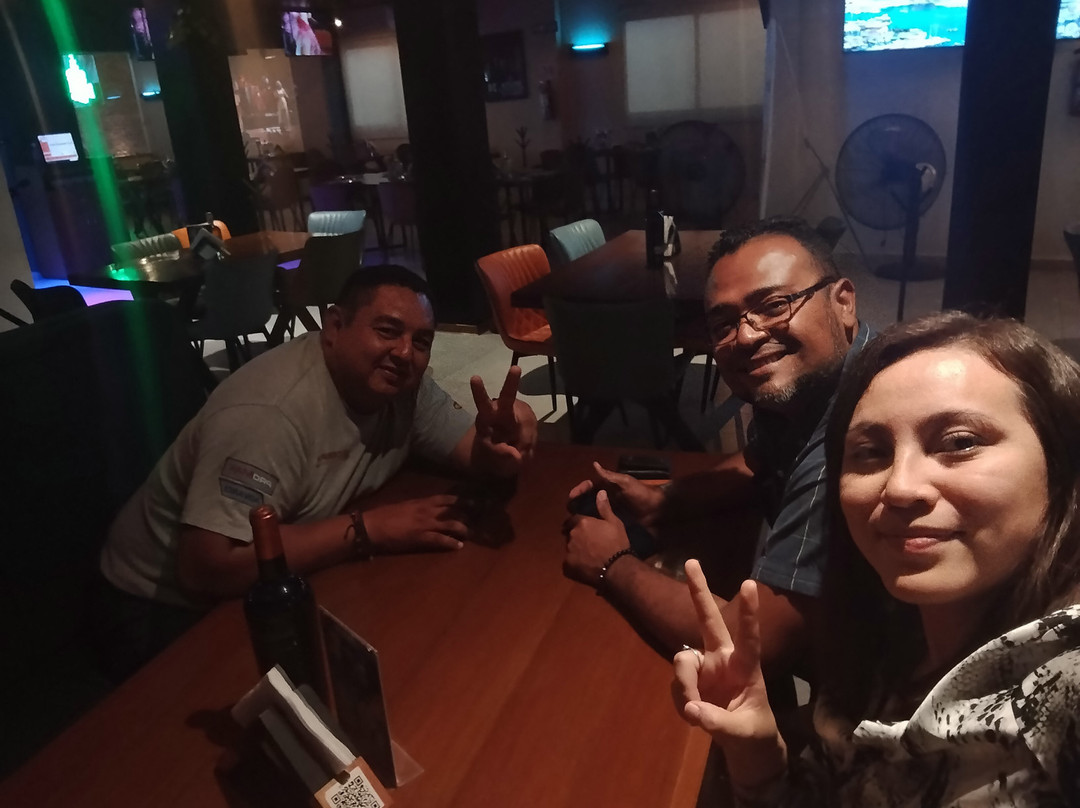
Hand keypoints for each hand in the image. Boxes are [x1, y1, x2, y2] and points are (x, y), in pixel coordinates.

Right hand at [362, 495, 468, 552]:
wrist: (372, 525)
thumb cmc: (384, 515)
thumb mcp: (404, 505)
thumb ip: (418, 505)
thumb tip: (426, 506)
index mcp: (422, 501)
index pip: (447, 498)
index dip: (461, 500)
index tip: (473, 502)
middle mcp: (427, 511)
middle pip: (453, 510)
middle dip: (466, 515)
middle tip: (475, 520)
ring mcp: (425, 524)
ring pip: (451, 524)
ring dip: (462, 529)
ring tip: (469, 533)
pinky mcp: (421, 537)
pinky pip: (441, 539)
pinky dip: (451, 543)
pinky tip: (459, 546)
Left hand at [470, 367, 537, 476]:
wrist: (507, 452)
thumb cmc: (495, 451)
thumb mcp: (494, 459)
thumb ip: (501, 455)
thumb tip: (515, 455)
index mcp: (487, 417)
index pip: (482, 404)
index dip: (479, 392)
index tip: (474, 378)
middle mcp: (502, 409)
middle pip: (507, 396)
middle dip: (511, 382)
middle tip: (515, 369)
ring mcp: (518, 412)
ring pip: (527, 423)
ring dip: (524, 441)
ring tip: (517, 451)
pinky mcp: (529, 417)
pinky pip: (533, 430)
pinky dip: (529, 442)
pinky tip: (523, 446)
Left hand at [563, 489, 631, 587]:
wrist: (616, 569)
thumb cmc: (617, 544)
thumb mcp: (615, 523)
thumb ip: (604, 508)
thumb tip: (600, 492)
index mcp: (581, 522)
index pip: (573, 519)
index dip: (578, 523)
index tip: (585, 528)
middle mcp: (572, 535)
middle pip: (570, 534)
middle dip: (577, 537)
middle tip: (589, 543)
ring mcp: (568, 551)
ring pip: (570, 548)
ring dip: (576, 550)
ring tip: (588, 556)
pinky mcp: (567, 567)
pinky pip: (568, 564)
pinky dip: (574, 564)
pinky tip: (585, 567)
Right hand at [568, 462, 665, 525]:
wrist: (657, 513)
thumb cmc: (642, 495)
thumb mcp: (626, 483)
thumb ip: (610, 476)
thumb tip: (594, 464)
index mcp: (608, 487)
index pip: (589, 487)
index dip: (580, 490)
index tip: (572, 496)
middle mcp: (607, 498)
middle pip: (587, 500)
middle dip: (577, 505)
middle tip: (570, 513)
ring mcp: (610, 511)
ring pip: (592, 512)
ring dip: (582, 516)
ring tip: (574, 523)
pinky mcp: (614, 523)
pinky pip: (600, 523)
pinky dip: (592, 525)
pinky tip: (586, 530)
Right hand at [672, 561, 785, 789]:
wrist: (744, 748)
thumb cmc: (753, 732)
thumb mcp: (742, 732)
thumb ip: (717, 721)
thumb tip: (692, 710)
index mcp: (746, 667)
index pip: (749, 638)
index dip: (748, 613)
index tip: (749, 583)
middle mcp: (722, 659)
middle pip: (708, 620)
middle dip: (699, 591)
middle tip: (692, 562)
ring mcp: (704, 668)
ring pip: (682, 661)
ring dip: (684, 686)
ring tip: (694, 712)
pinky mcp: (690, 680)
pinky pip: (676, 684)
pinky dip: (681, 702)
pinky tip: (694, 714)